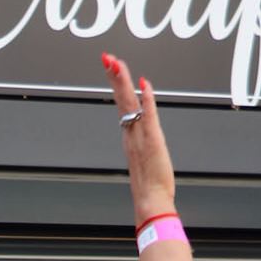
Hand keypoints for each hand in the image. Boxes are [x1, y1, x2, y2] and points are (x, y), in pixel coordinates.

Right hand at [101, 55, 175, 225]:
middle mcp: (132, 134)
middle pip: (122, 99)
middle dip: (114, 76)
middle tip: (107, 56)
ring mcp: (141, 137)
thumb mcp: (145, 162)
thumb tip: (142, 139)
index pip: (122, 104)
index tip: (112, 66)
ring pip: (130, 104)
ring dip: (124, 82)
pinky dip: (147, 100)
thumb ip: (143, 145)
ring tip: (117, 63)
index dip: (117, 85)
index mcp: (130, 137)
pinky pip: (148, 117)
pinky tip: (144, 84)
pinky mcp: (152, 142)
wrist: (150, 203)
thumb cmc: (150, 187)